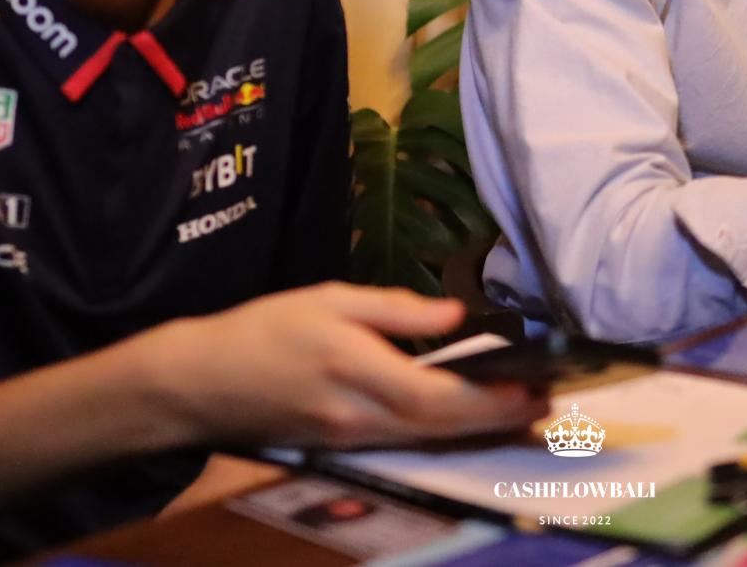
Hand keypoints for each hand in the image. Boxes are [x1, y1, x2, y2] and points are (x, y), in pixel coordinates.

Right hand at [157, 282, 547, 449]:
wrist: (202, 381)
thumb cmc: (265, 329)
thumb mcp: (329, 299)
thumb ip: (394, 309)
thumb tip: (454, 315)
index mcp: (355, 372)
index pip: (437, 397)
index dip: (489, 399)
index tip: (532, 388)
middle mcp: (356, 418)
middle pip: (441, 427)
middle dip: (497, 419)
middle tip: (545, 402)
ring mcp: (349, 440)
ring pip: (426, 440)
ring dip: (476, 428)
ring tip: (519, 409)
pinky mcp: (342, 446)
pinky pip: (405, 442)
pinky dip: (443, 432)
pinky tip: (466, 416)